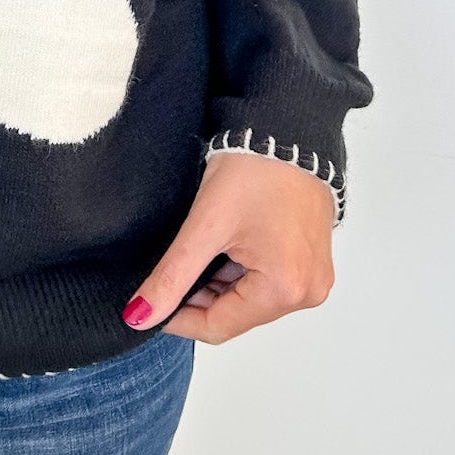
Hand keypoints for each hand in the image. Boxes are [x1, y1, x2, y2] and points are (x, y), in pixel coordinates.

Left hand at [122, 149, 336, 344]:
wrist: (287, 128)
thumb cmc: (254, 170)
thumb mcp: (204, 226)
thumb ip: (170, 277)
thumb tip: (139, 316)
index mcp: (285, 289)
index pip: (219, 327)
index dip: (179, 319)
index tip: (151, 304)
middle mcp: (308, 292)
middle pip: (237, 314)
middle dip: (201, 295)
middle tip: (177, 263)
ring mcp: (314, 277)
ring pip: (251, 299)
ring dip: (221, 282)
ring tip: (206, 244)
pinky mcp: (314, 261)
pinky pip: (270, 282)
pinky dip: (242, 271)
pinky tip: (227, 242)